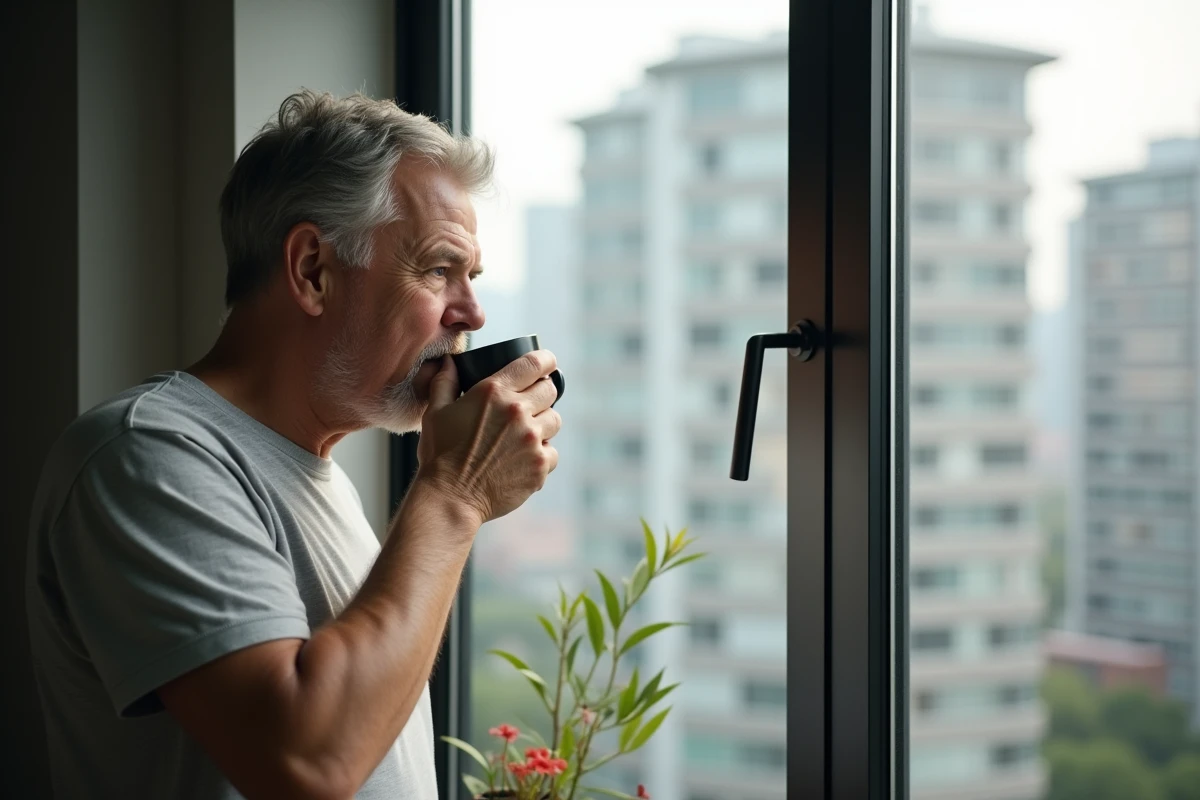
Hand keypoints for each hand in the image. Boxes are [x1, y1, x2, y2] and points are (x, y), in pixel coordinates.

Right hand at [414, 351, 561, 522]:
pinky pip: (552, 452)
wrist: (450, 498)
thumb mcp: (435, 412)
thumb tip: (449, 362)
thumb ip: (444, 382)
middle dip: (542, 392)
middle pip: (550, 391)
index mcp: (494, 392)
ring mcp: (532, 440)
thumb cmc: (440, 455)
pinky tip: (521, 459)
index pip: (534, 363)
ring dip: (543, 424)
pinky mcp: (540, 465)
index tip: (547, 363)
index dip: (545, 360)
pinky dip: (541, 455)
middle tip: (529, 403)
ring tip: (524, 434)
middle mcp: (518, 412)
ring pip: (554, 420)